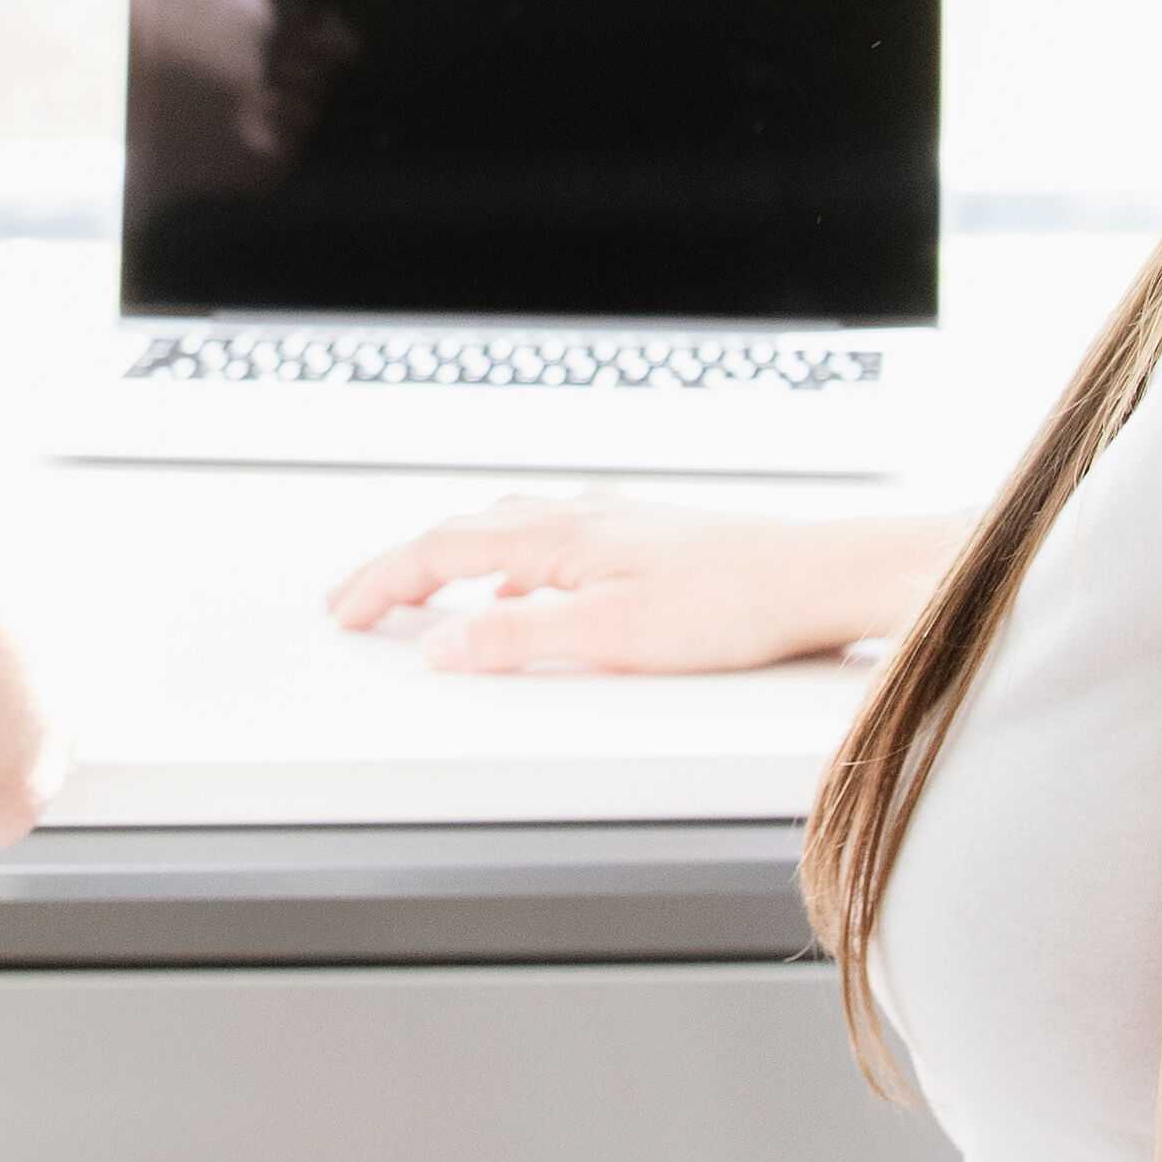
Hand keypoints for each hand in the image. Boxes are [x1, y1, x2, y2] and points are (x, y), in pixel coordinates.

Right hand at [322, 493, 956, 678]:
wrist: (816, 578)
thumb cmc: (732, 601)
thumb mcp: (610, 634)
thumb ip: (519, 638)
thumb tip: (443, 643)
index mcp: (557, 536)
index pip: (443, 552)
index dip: (385, 582)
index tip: (345, 610)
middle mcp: (578, 518)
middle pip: (461, 532)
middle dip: (401, 566)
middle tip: (355, 599)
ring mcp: (611, 525)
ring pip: (503, 531)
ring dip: (450, 556)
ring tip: (419, 585)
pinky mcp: (642, 541)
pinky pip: (546, 539)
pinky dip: (506, 559)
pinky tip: (525, 584)